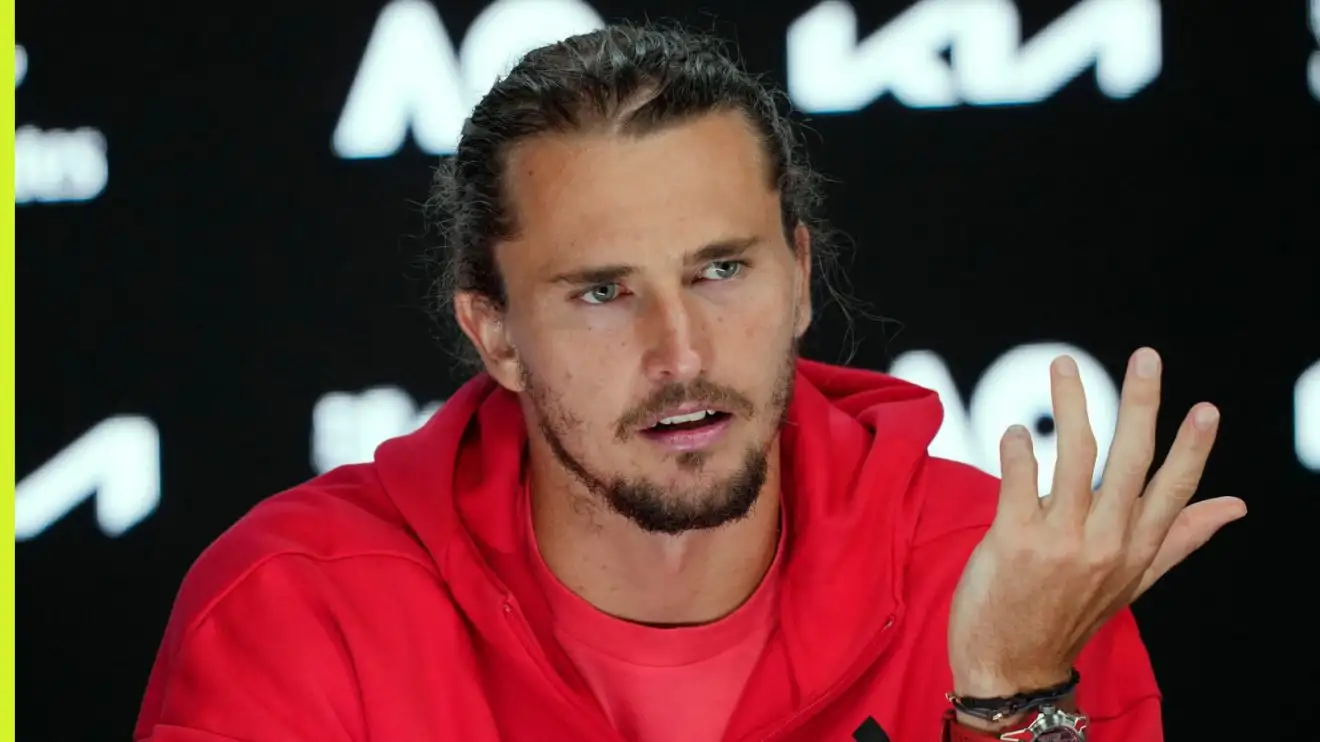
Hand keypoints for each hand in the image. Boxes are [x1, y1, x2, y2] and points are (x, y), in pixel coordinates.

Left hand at [947, 348, 1246, 705]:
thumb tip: (1235, 506)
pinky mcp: (1014, 541)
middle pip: (1130, 461)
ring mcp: (1060, 542)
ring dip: (1070, 404)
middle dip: (1141, 404)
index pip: (1173, 490)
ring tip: (1064, 366)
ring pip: (1074, 456)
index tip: (1207, 409)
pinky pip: (1020, 479)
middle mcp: (1106, 543)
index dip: (1192, 448)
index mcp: (1137, 549)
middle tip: (1146, 358)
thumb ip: (1179, 537)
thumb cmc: (1069, 615)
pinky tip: (1016, 431)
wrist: (1012, 666)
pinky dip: (1019, 448)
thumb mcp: (1132, 582)